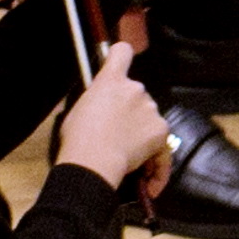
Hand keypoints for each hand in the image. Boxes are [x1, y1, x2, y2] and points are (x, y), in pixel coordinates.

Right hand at [56, 37, 175, 190]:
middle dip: (130, 113)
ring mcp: (151, 109)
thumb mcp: (78, 112)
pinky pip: (162, 147)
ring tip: (127, 161)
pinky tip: (150, 184)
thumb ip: (96, 102)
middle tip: (115, 136)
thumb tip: (102, 108)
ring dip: (141, 136)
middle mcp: (135, 89)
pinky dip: (157, 165)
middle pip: (137, 95)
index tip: (120, 58)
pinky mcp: (162, 131)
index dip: (120, 54)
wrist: (92, 161)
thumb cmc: (77, 139)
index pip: (121, 53)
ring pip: (149, 120)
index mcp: (110, 81)